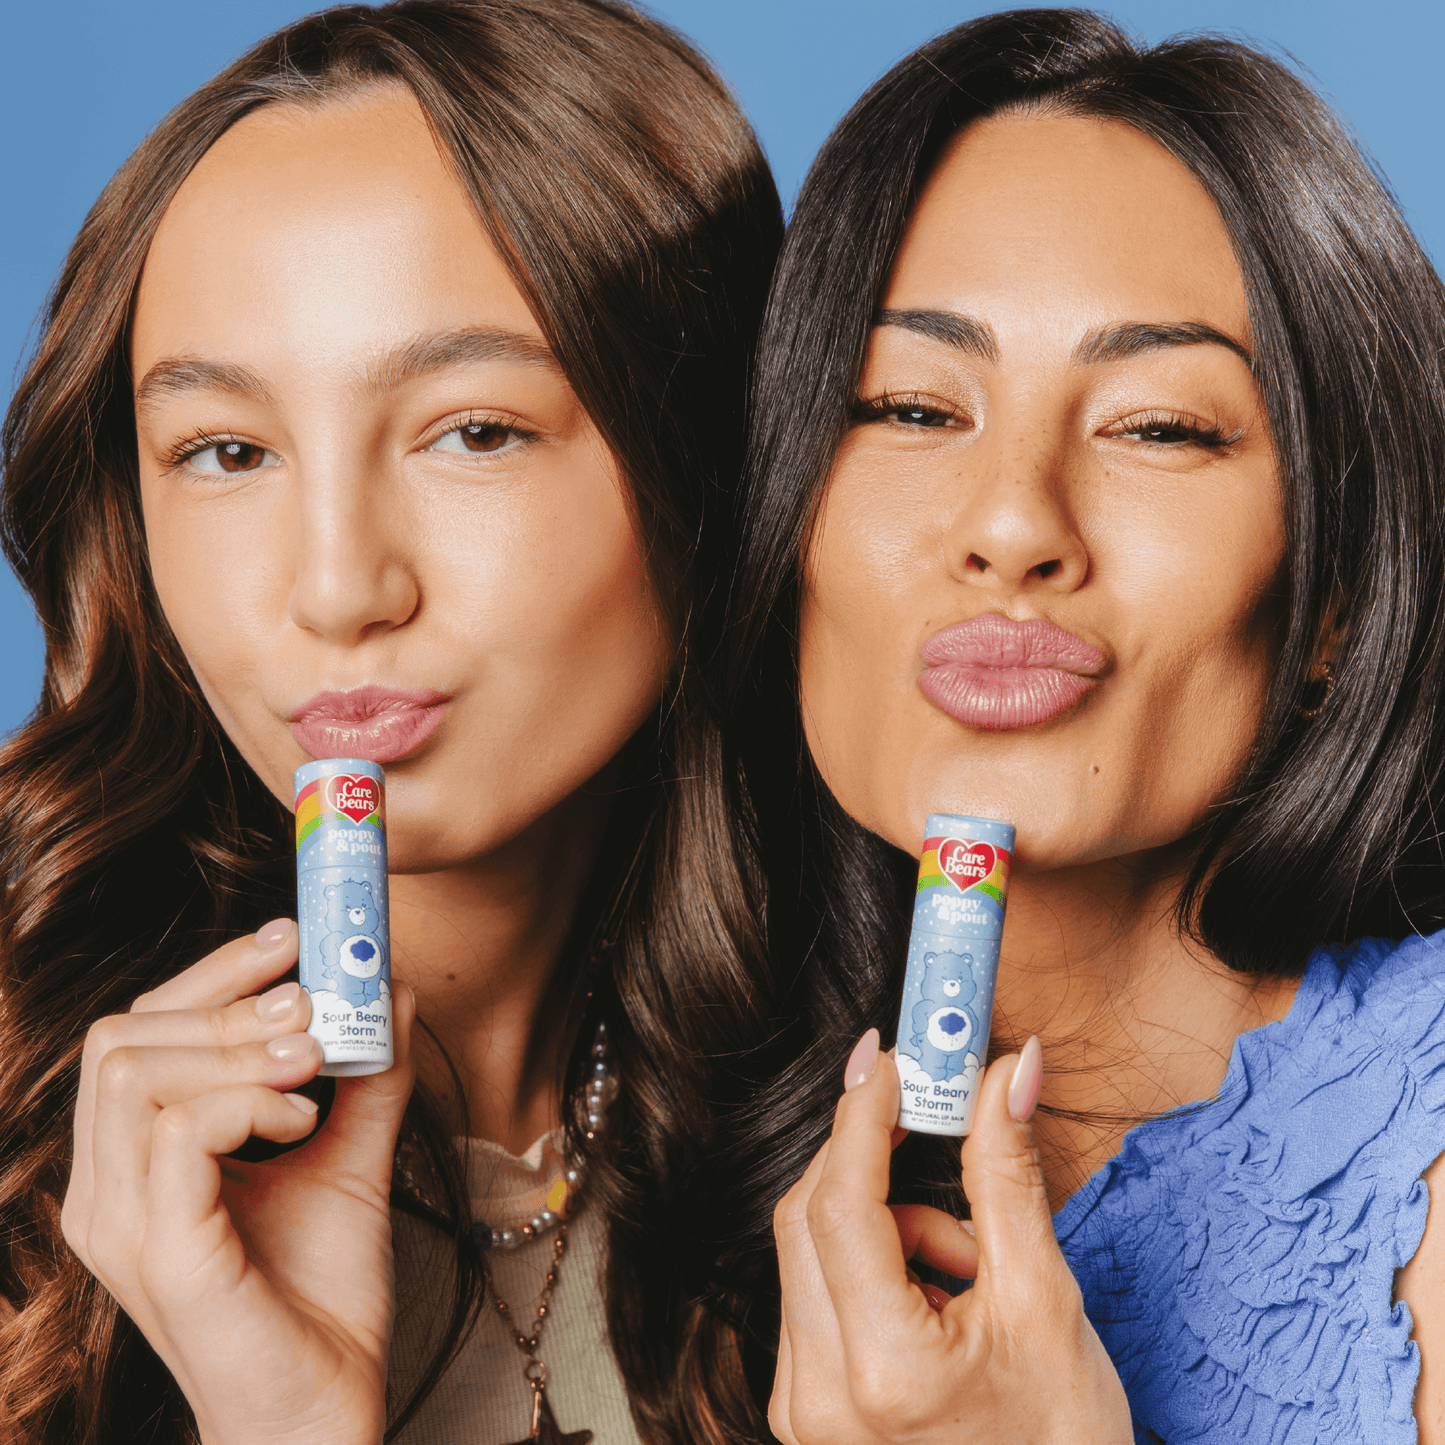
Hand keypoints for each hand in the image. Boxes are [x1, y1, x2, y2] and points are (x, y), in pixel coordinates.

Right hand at [61, 919, 415, 1444]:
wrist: (324, 1408)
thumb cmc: (321, 1294)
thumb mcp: (350, 1158)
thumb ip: (365, 1077)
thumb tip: (391, 989)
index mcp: (135, 1163)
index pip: (134, 1031)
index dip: (210, 974)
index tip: (291, 941)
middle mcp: (108, 1189)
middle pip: (120, 1035)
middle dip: (227, 1000)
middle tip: (312, 1010)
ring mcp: (123, 1224)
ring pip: (132, 1070)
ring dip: (235, 1046)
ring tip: (311, 1070)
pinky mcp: (162, 1252)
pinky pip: (173, 1131)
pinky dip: (244, 1100)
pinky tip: (301, 1123)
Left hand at [770, 1031, 1130, 1444]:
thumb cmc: (1061, 1443)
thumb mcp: (1044, 1301)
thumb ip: (1006, 1174)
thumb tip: (1005, 1070)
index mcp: (882, 1373)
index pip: (840, 1205)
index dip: (860, 1117)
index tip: (888, 1061)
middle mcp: (818, 1397)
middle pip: (808, 1217)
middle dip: (871, 1159)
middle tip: (932, 1116)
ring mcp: (802, 1409)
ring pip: (811, 1251)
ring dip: (886, 1224)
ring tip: (969, 1263)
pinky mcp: (804, 1408)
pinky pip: (817, 1292)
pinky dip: (872, 1266)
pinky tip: (937, 1296)